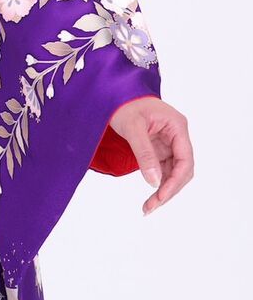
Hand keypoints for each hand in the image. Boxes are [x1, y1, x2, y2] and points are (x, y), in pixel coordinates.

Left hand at [110, 96, 193, 216]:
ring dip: (164, 190)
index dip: (175, 181)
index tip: (161, 196)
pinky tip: (150, 196)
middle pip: (182, 169)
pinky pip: (164, 169)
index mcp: (177, 126)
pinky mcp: (160, 147)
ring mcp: (169, 142)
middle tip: (151, 207)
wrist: (113, 92)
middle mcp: (177, 135)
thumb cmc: (123, 103)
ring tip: (148, 207)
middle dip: (169, 190)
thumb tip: (154, 182)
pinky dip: (158, 182)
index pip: (185, 160)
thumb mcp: (132, 127)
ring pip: (174, 172)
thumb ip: (144, 154)